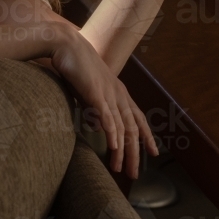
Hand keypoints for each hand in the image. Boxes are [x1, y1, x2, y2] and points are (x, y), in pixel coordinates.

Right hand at [49, 23, 158, 178]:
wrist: (66, 45)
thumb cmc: (74, 67)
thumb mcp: (86, 92)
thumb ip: (92, 109)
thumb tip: (95, 127)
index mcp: (118, 92)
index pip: (138, 118)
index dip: (146, 136)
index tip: (153, 153)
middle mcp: (119, 94)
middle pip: (133, 128)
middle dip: (134, 153)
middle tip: (133, 174)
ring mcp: (109, 93)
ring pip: (122, 127)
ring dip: (122, 150)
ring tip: (119, 168)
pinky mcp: (96, 93)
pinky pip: (108, 117)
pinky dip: (113, 133)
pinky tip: (115, 147)